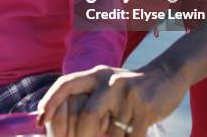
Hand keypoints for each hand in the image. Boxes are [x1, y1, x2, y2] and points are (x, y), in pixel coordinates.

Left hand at [38, 64, 189, 136]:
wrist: (167, 75)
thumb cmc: (129, 88)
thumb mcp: (106, 85)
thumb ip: (89, 100)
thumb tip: (66, 128)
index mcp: (95, 74)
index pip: (65, 84)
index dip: (50, 102)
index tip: (40, 120)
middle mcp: (109, 81)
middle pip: (87, 116)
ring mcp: (128, 95)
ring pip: (111, 133)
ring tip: (119, 133)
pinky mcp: (145, 109)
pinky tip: (131, 136)